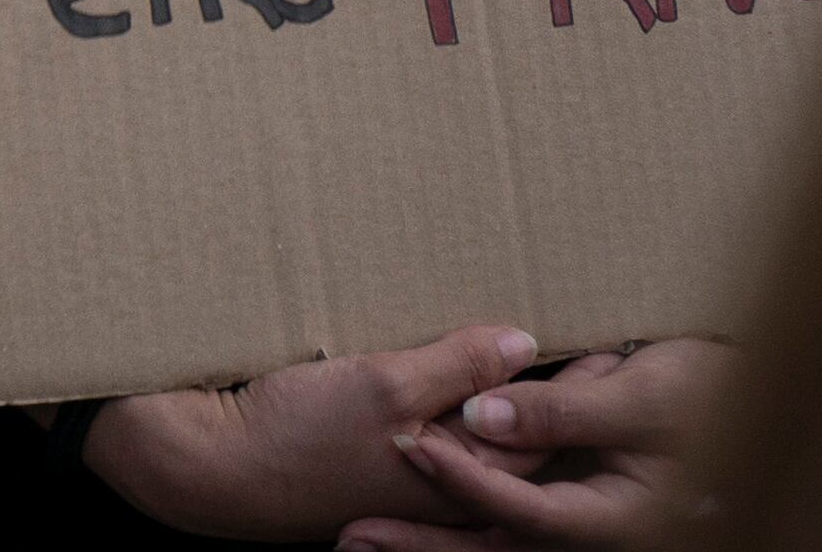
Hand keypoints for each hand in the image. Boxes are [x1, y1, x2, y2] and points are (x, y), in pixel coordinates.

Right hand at [83, 324, 539, 536]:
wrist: (215, 467)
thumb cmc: (298, 438)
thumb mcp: (385, 389)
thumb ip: (457, 365)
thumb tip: (524, 341)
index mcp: (466, 479)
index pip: (546, 431)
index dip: (575, 386)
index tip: (606, 349)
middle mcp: (448, 484)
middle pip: (514, 430)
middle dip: (541, 387)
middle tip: (574, 340)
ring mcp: (413, 473)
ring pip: (472, 424)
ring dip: (491, 384)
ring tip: (515, 337)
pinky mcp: (378, 457)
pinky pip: (433, 422)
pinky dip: (447, 390)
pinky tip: (441, 357)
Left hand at [341, 336, 720, 550]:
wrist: (743, 407)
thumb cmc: (704, 397)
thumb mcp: (640, 400)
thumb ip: (564, 414)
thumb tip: (483, 416)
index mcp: (614, 519)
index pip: (526, 512)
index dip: (466, 482)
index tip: (410, 448)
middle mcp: (588, 531)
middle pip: (493, 545)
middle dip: (421, 545)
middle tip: (350, 539)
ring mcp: (570, 519)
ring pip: (488, 538)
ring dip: (423, 539)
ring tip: (353, 539)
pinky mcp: (559, 502)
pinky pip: (498, 519)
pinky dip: (452, 513)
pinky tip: (399, 509)